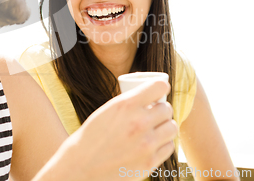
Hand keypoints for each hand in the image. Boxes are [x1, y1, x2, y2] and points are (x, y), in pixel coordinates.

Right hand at [34, 80, 176, 180]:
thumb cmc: (93, 135)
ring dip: (165, 126)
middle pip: (167, 108)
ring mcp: (146, 144)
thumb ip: (130, 103)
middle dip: (161, 109)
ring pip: (172, 127)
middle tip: (154, 113)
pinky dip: (163, 143)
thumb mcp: (108, 109)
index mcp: (126, 105)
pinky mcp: (149, 162)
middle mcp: (139, 122)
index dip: (161, 88)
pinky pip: (169, 146)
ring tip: (155, 128)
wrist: (82, 166)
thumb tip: (153, 96)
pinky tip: (154, 143)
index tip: (159, 91)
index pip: (160, 87)